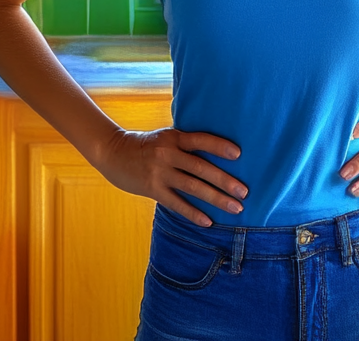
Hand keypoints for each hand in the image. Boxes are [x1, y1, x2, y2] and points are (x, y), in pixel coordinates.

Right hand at [95, 128, 247, 226]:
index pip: (201, 140)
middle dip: (225, 181)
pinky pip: (176, 203)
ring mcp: (159, 172)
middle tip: (245, 192)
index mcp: (174, 137)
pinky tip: (208, 222)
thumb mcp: (165, 136)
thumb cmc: (146, 144)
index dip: (219, 146)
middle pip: (201, 168)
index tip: (239, 155)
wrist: (113, 153)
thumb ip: (185, 143)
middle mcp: (167, 153)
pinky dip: (193, 213)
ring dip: (217, 199)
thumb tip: (216, 153)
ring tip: (236, 208)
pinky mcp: (152, 189)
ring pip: (193, 187)